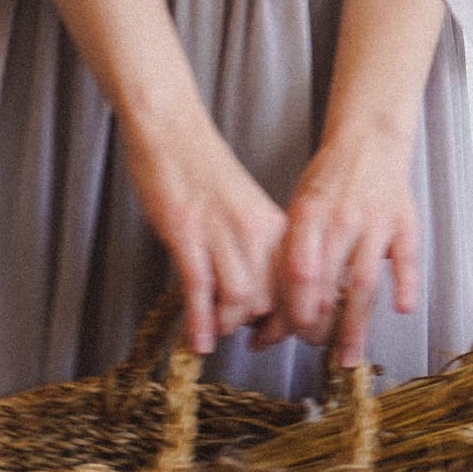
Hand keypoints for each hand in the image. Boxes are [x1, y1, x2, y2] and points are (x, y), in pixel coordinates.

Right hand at [123, 100, 286, 352]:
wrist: (171, 130)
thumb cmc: (204, 172)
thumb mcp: (248, 212)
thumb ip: (260, 251)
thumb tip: (263, 297)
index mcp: (277, 227)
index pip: (301, 287)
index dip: (294, 322)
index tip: (278, 336)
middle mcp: (257, 232)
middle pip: (276, 300)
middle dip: (264, 330)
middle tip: (251, 342)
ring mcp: (221, 233)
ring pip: (243, 299)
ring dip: (229, 325)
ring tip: (216, 332)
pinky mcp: (187, 234)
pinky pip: (200, 289)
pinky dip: (200, 322)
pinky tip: (196, 341)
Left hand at [251, 129, 418, 365]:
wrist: (369, 140)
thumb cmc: (330, 181)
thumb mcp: (298, 208)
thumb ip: (292, 252)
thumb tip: (277, 308)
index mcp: (308, 216)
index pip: (296, 274)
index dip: (290, 310)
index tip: (285, 335)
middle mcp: (341, 220)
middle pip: (328, 286)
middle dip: (319, 327)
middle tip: (314, 350)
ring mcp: (375, 224)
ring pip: (364, 283)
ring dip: (356, 326)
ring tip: (349, 357)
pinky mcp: (405, 225)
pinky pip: (406, 259)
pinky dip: (405, 285)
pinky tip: (402, 310)